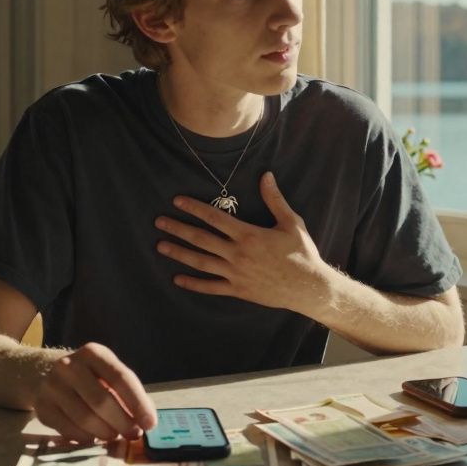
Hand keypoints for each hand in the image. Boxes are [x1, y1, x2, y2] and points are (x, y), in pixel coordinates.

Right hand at [32, 342, 156, 443]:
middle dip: (122, 422)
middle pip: (101, 400)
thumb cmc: (90, 377)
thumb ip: (129, 394)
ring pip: (84, 418)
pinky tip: (94, 437)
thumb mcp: (109, 374)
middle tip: (133, 434)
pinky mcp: (42, 406)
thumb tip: (147, 421)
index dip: (138, 403)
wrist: (46, 373)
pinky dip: (86, 438)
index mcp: (92, 353)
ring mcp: (52, 386)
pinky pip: (69, 430)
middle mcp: (68, 365)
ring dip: (105, 432)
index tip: (150, 423)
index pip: (120, 378)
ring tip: (114, 435)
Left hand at [155, 172, 330, 312]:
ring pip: (200, 262)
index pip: (214, 217)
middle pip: (201, 239)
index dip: (194, 208)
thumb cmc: (302, 253)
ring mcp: (235, 273)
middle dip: (178, 229)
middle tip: (159, 222)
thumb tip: (266, 175)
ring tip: (160, 246)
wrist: (307, 287)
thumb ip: (275, 199)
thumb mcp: (291, 223)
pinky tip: (177, 279)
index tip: (177, 201)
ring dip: (179, 253)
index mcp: (248, 234)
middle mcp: (237, 253)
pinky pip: (211, 287)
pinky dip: (193, 284)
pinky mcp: (238, 289)